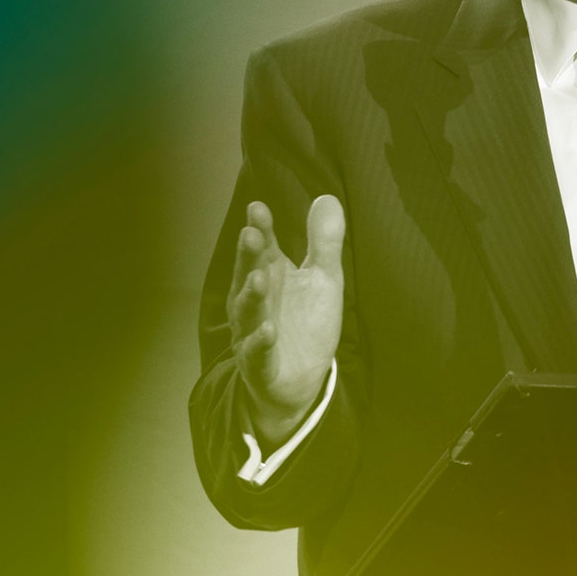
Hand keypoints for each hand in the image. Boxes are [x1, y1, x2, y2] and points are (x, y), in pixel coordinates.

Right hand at [230, 195, 344, 448]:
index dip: (261, 229)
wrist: (301, 379)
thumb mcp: (323, 279)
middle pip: (250, 274)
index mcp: (271, 276)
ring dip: (251, 296)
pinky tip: (267, 330)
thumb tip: (328, 197)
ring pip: (248, 311)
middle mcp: (256, 300)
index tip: (258, 208)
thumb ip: (324, 242)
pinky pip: (257, 352)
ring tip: (258, 278)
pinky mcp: (260, 363)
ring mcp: (254, 331)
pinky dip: (260, 341)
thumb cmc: (306, 322)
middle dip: (250, 256)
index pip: (264, 248)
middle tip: (251, 234)